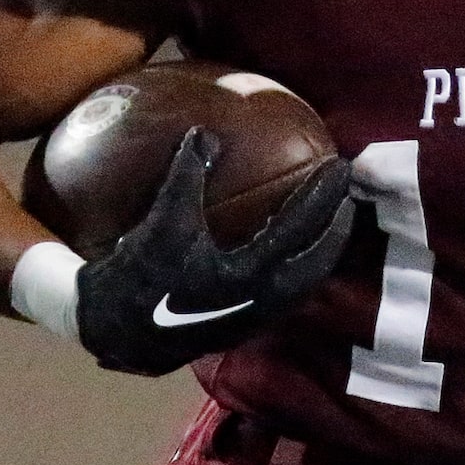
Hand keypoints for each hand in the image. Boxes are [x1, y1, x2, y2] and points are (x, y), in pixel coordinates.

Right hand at [76, 130, 353, 376]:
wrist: (115, 332)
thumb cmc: (139, 275)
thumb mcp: (163, 219)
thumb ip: (187, 174)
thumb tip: (205, 131)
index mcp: (248, 275)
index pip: (298, 228)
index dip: (322, 195)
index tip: (340, 167)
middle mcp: (262, 302)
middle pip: (318, 263)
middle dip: (338, 229)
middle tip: (348, 196)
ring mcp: (256, 319)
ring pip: (306, 285)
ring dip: (322, 252)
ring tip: (330, 224)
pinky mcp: (243, 328)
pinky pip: (287, 295)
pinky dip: (298, 268)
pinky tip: (291, 252)